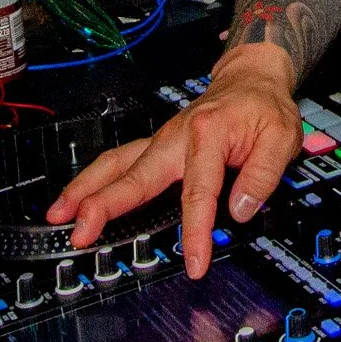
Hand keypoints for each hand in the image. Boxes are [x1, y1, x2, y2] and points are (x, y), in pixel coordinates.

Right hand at [44, 45, 303, 276]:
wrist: (250, 78)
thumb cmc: (263, 106)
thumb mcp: (281, 136)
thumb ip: (263, 174)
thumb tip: (240, 209)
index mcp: (208, 134)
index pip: (199, 192)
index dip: (195, 231)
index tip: (194, 263)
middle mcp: (176, 137)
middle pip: (134, 175)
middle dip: (103, 205)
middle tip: (80, 233)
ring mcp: (161, 141)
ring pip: (115, 165)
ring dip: (84, 190)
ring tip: (58, 217)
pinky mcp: (155, 146)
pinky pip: (120, 163)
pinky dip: (94, 181)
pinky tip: (77, 199)